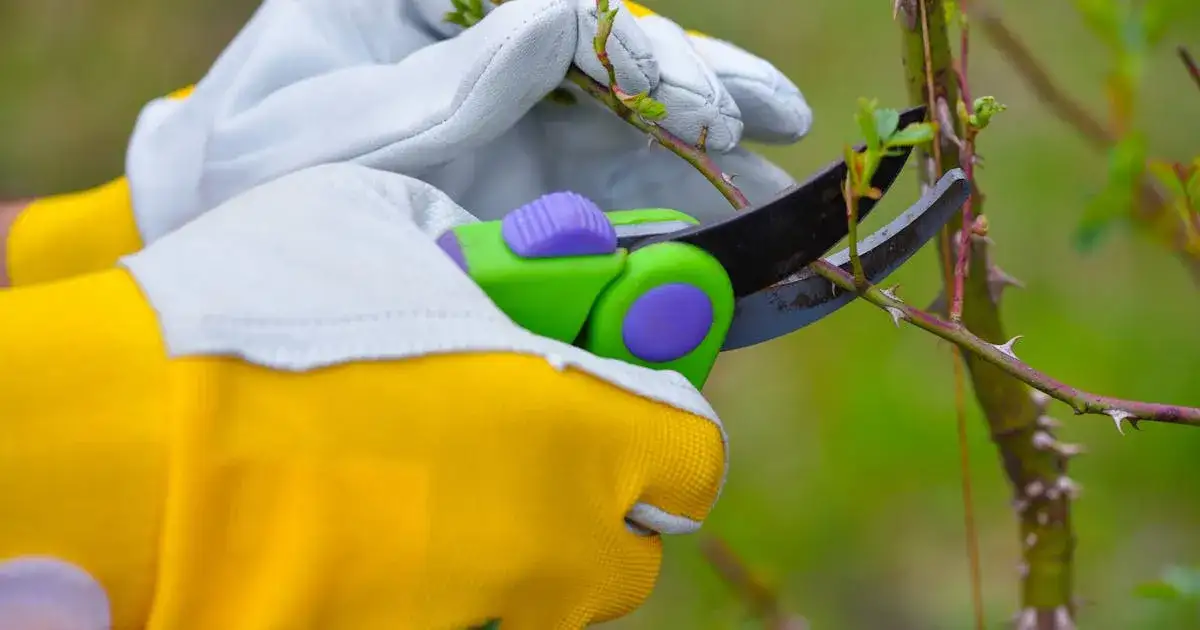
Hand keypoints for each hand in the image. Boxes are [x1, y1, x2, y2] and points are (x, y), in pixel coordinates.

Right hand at [111, 163, 726, 626]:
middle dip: (591, 502)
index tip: (622, 399)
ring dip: (515, 549)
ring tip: (423, 491)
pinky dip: (439, 587)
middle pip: (625, 553)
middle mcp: (546, 545)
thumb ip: (476, 249)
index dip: (663, 427)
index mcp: (574, 430)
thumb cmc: (259, 315)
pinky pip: (460, 619)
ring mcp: (475, 613)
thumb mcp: (382, 220)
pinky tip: (366, 537)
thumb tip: (502, 264)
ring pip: (541, 598)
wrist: (118, 449)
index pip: (694, 461)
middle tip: (515, 446)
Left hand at [127, 0, 811, 241]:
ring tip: (778, 161)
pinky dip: (675, 209)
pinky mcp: (534, 181)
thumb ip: (444, 85)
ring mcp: (521, 119)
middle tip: (767, 119)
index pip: (552, 7)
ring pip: (633, 119)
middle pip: (614, 55)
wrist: (232, 239)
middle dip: (696, 84)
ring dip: (709, 143)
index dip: (631, 43)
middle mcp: (493, 52)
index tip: (683, 89)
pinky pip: (616, 187)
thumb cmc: (255, 170)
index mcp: (430, 5)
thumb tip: (560, 14)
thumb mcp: (328, 130)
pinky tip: (733, 223)